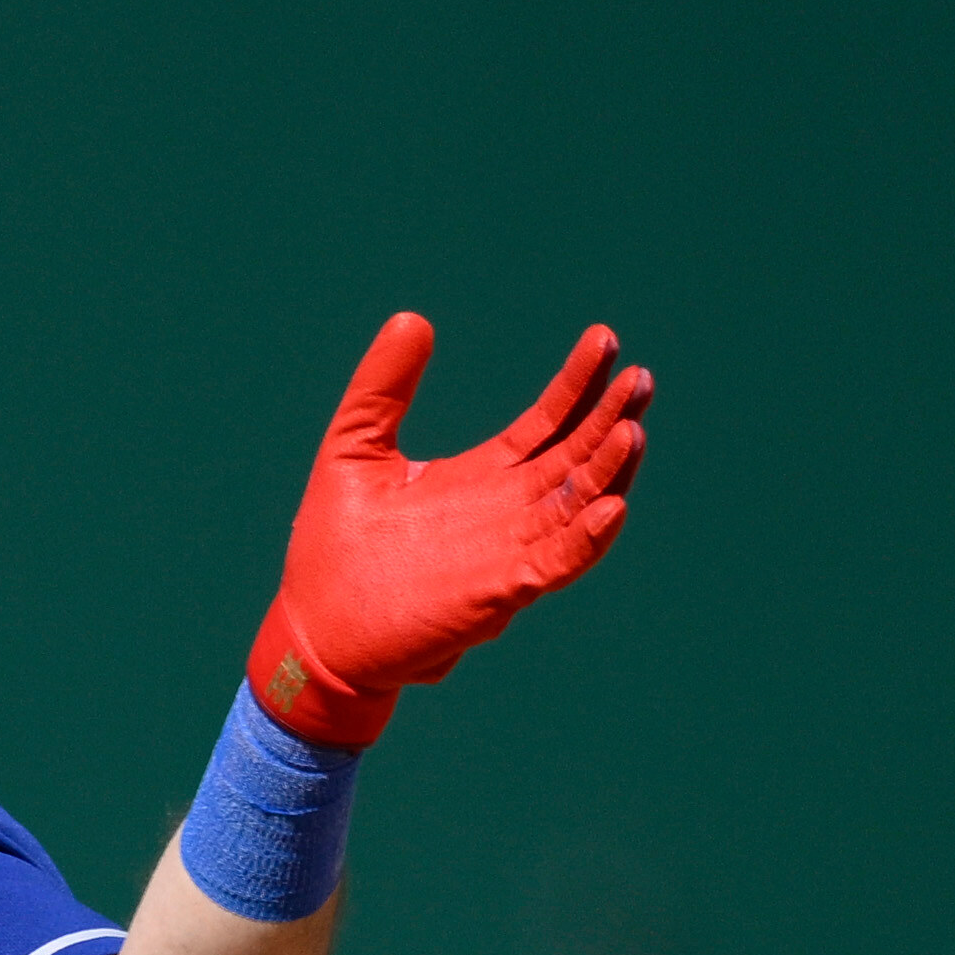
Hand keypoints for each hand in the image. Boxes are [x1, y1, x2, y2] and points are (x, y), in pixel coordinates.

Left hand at [239, 315, 647, 747]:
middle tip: (641, 377)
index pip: (546, 424)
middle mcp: (505, 513)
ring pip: (577, 507)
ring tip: (632, 429)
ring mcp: (507, 553)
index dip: (578, 384)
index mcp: (481, 478)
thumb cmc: (333, 552)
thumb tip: (412, 319)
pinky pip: (555, 565)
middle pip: (576, 459)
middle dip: (610, 419)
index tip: (604, 339)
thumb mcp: (353, 449)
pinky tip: (611, 507)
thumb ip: (382, 389)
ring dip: (608, 472)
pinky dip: (585, 540)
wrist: (313, 635)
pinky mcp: (496, 594)